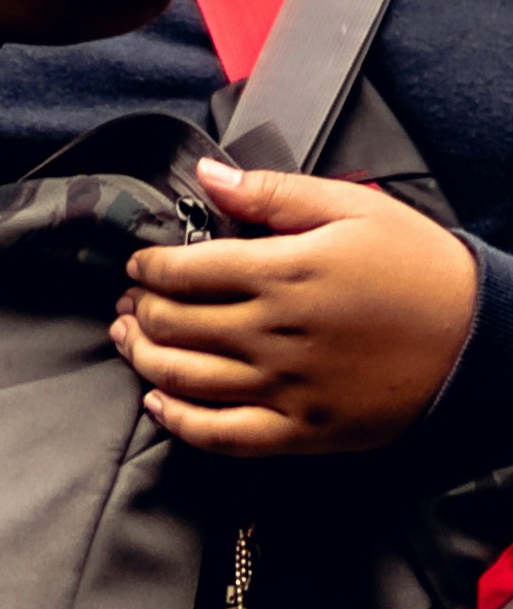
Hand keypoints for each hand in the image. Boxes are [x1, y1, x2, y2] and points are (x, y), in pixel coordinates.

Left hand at [119, 158, 491, 452]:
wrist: (479, 337)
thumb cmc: (419, 268)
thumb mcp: (356, 210)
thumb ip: (274, 193)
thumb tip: (209, 175)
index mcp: (286, 272)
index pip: (185, 271)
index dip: (150, 268)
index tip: (140, 266)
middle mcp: (274, 332)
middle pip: (173, 324)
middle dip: (140, 309)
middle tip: (130, 302)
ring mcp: (281, 385)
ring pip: (180, 378)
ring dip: (142, 357)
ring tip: (130, 340)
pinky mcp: (295, 429)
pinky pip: (215, 433)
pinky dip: (175, 420)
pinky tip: (157, 401)